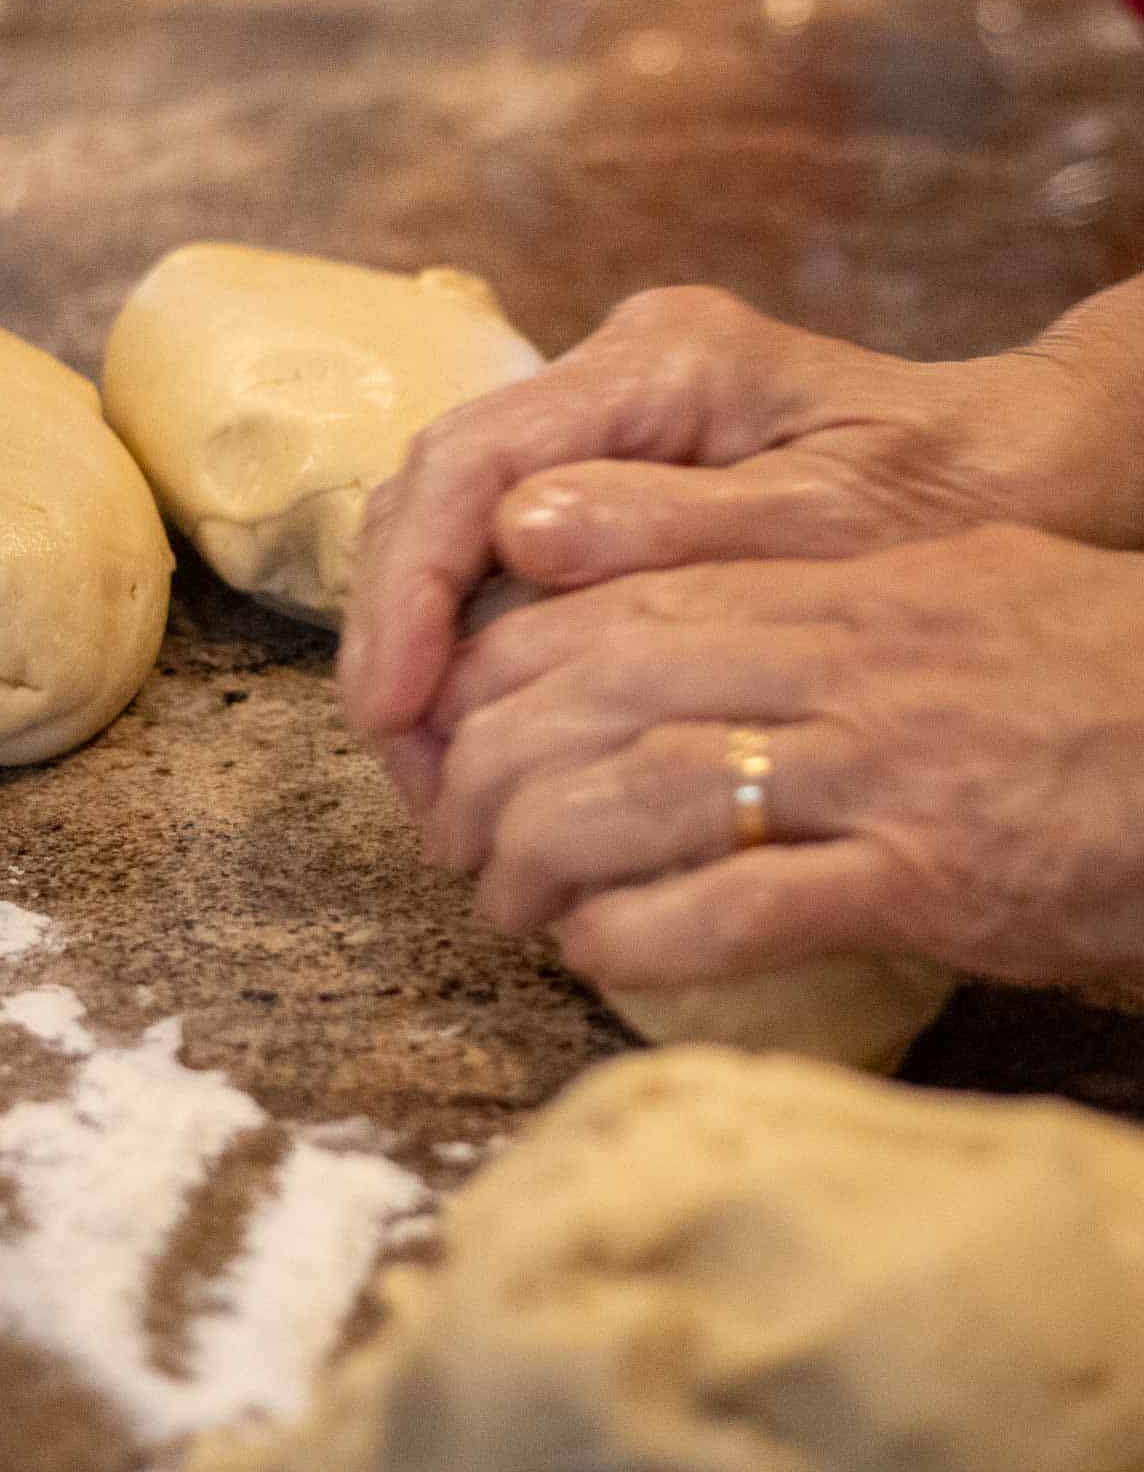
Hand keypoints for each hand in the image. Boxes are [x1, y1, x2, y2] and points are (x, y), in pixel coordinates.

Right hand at [341, 286, 1130, 754]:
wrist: (1013, 467)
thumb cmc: (946, 499)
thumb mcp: (832, 528)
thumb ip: (680, 528)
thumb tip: (516, 541)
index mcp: (663, 363)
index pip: (474, 459)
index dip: (411, 589)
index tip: (395, 706)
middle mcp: (614, 371)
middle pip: (436, 488)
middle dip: (400, 629)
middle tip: (409, 766)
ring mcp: (604, 416)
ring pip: (450, 521)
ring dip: (423, 643)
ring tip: (431, 770)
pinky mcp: (610, 465)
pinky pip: (496, 547)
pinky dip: (471, 638)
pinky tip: (478, 723)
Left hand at [424, 524, 1143, 989]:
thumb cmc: (1081, 666)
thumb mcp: (937, 586)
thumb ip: (793, 593)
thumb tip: (653, 612)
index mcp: (826, 587)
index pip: (609, 606)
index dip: (501, 671)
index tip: (462, 727)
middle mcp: (832, 664)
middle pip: (593, 695)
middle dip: (490, 769)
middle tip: (455, 830)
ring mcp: (873, 770)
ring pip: (637, 796)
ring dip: (538, 858)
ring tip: (503, 900)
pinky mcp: (921, 877)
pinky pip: (736, 908)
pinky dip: (637, 935)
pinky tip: (593, 951)